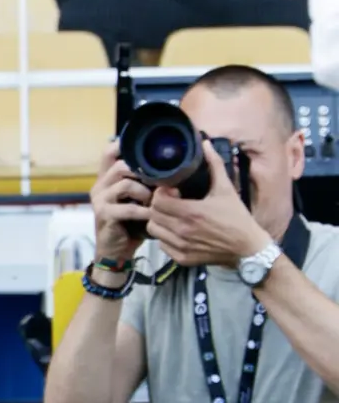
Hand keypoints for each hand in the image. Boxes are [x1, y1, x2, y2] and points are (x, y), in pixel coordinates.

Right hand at [90, 142, 152, 266]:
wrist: (114, 252)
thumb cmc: (129, 225)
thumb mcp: (134, 201)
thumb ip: (141, 184)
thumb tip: (168, 169)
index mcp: (105, 179)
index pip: (108, 152)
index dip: (123, 146)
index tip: (145, 149)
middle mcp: (99, 186)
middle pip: (120, 165)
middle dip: (143, 172)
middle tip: (160, 182)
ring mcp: (100, 200)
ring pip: (125, 183)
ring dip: (145, 192)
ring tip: (155, 202)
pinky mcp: (104, 215)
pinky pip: (128, 208)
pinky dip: (143, 211)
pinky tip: (152, 215)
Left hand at [146, 139, 268, 267]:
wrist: (248, 249)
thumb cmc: (237, 218)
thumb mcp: (226, 189)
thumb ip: (215, 165)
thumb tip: (206, 143)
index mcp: (191, 212)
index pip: (157, 201)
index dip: (161, 193)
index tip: (172, 191)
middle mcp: (182, 231)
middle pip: (153, 214)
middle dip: (159, 205)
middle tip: (171, 202)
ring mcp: (182, 247)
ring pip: (154, 230)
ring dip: (160, 220)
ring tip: (172, 216)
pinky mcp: (183, 259)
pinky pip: (162, 245)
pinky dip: (165, 237)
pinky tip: (177, 231)